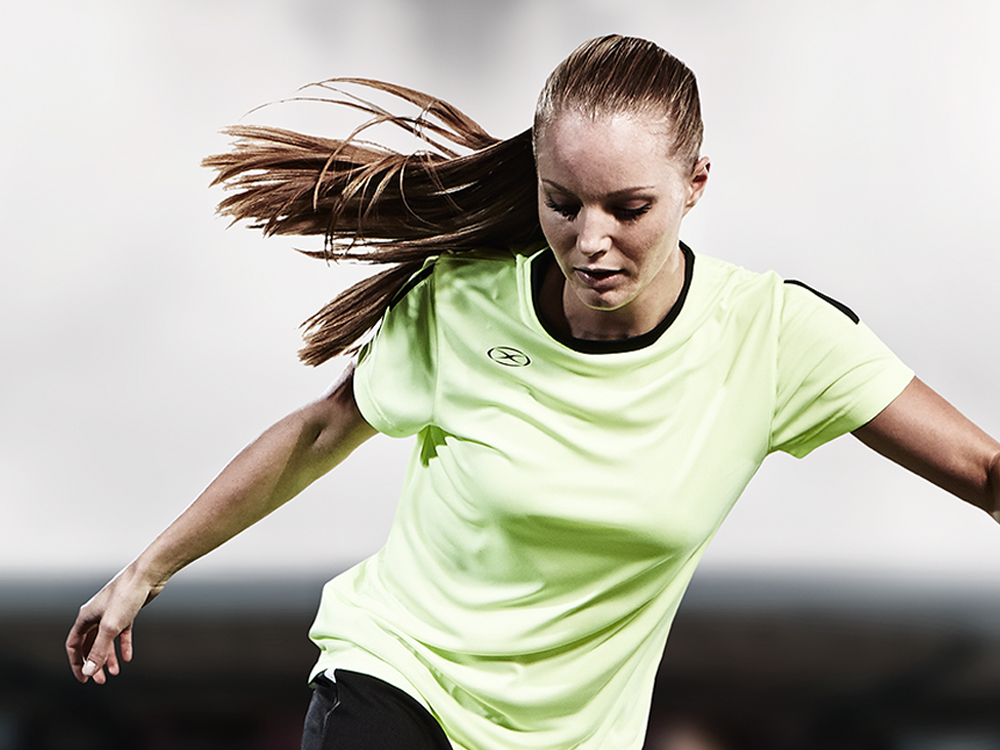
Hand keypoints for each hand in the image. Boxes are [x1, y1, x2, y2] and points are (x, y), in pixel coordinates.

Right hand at [66, 565, 163, 683]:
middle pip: (90, 644)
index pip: (74, 645)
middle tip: (101, 680)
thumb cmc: (126, 596)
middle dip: (94, 663)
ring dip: (109, 657)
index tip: (84, 679)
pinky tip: (128, 657)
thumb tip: (88, 672)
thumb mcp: (110, 627)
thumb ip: (99, 650)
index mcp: (85, 617)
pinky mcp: (126, 612)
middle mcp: (96, 615)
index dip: (76, 663)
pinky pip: (122, 633)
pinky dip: (123, 645)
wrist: (148, 576)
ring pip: (106, 640)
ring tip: (115, 673)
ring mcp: (111, 613)